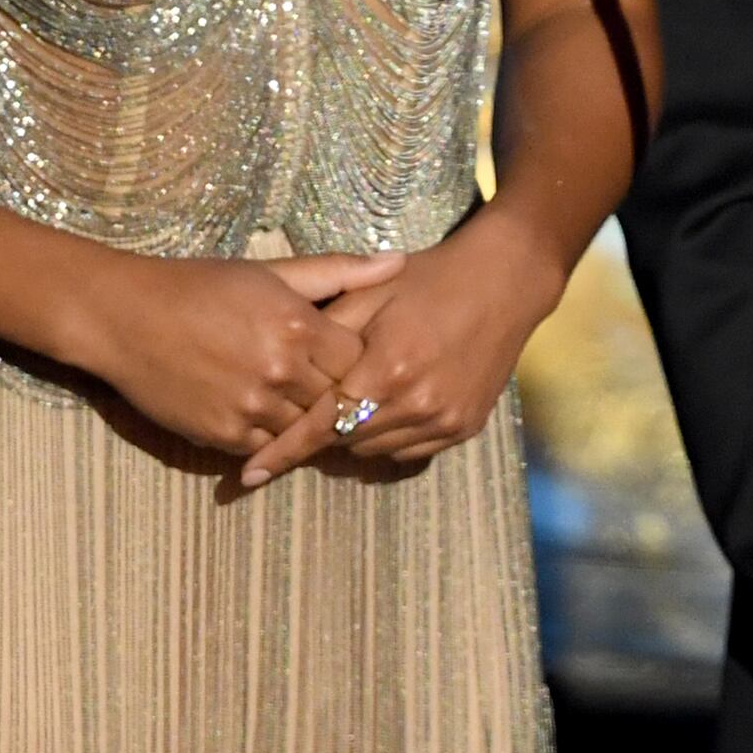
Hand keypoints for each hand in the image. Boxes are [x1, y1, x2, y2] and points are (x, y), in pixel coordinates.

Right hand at [67, 249, 401, 461]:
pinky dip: (274, 436)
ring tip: (298, 399)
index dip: (358, 357)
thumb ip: (337, 271)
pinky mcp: (224, 435)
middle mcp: (280, 371)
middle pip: (339, 398)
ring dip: (308, 419)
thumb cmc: (200, 286)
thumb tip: (398, 261)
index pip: (360, 358)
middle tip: (331, 384)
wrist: (124, 318)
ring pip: (307, 429)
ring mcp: (252, 408)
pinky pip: (270, 447)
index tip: (347, 352)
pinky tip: (266, 414)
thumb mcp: (269, 271)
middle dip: (339, 393)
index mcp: (298, 326)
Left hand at [237, 207, 565, 486]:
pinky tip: (390, 404)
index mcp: (385, 368)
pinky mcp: (464, 427)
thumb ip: (324, 334)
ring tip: (354, 400)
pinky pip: (410, 450)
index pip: (320, 425)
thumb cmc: (428, 279)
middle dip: (320, 432)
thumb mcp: (369, 293)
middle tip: (305, 411)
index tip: (248, 474)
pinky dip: (390, 436)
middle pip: (345, 442)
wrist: (504, 282)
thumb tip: (282, 375)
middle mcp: (416, 404)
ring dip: (356, 434)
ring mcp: (444, 420)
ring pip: (375, 450)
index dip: (282, 451)